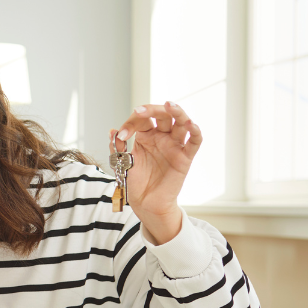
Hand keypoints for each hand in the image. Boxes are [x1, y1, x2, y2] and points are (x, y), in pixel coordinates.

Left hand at [112, 101, 201, 243]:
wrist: (145, 202)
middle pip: (163, 115)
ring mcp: (175, 145)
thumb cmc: (135, 181)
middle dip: (151, 110)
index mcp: (147, 135)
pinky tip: (190, 124)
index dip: (131, 123)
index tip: (121, 136)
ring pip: (181, 122)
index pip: (143, 119)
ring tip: (169, 105)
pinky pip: (195, 142)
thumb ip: (117, 147)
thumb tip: (112, 131)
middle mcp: (162, 137)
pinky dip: (195, 132)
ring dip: (177, 112)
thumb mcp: (122, 162)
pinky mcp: (185, 157)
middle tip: (139, 111)